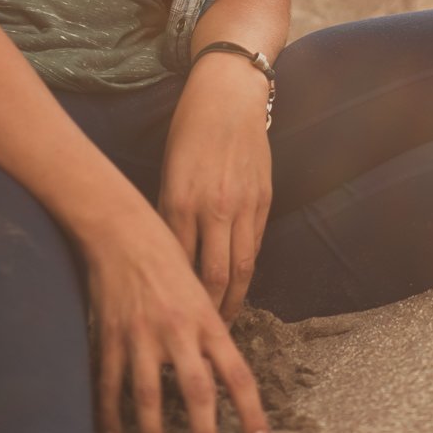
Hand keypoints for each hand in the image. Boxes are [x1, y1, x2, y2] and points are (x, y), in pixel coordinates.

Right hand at [85, 200, 269, 432]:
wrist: (121, 227)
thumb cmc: (163, 252)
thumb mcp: (197, 286)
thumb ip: (206, 326)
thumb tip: (216, 364)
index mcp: (205, 318)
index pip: (236, 372)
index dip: (250, 410)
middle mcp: (178, 330)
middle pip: (197, 392)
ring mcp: (142, 334)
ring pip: (150, 396)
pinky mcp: (112, 334)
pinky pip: (111, 382)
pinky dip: (111, 412)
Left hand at [158, 53, 272, 323]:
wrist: (230, 95)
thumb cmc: (189, 129)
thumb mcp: (168, 170)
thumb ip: (170, 212)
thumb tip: (167, 254)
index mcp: (181, 200)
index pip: (178, 265)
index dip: (177, 296)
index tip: (170, 318)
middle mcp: (214, 208)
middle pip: (214, 277)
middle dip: (208, 311)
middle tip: (201, 336)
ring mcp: (244, 206)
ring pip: (241, 269)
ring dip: (233, 300)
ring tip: (224, 322)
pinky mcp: (265, 200)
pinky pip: (256, 246)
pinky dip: (248, 271)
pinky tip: (240, 286)